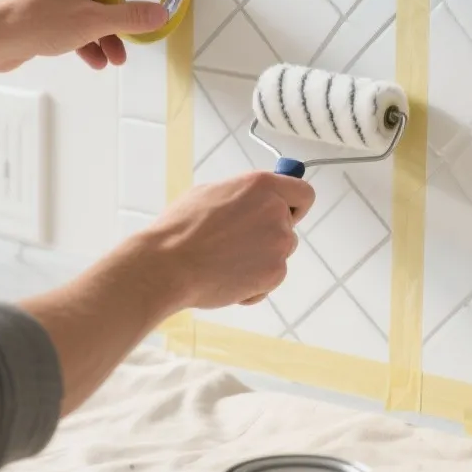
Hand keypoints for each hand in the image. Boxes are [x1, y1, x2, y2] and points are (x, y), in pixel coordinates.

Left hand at [0, 0, 169, 71]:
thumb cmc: (33, 20)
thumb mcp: (92, 21)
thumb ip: (130, 17)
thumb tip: (159, 13)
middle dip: (120, 13)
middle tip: (134, 30)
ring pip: (89, 7)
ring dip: (104, 32)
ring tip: (115, 57)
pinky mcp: (42, 10)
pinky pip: (72, 20)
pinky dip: (85, 38)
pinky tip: (93, 60)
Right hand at [134, 172, 316, 309]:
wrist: (168, 266)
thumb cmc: (180, 228)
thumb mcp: (209, 193)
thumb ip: (242, 195)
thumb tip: (253, 201)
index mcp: (261, 186)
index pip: (303, 192)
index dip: (295, 205)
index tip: (286, 213)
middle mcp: (276, 212)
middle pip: (289, 227)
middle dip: (269, 236)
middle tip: (237, 245)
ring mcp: (278, 244)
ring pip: (280, 254)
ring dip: (262, 260)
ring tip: (226, 263)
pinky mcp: (275, 273)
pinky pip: (271, 280)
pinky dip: (254, 284)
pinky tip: (226, 280)